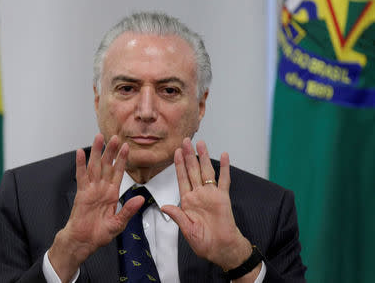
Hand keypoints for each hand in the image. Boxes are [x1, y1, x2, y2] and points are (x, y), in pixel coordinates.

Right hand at [48, 134, 143, 282]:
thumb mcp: (119, 223)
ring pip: (94, 166)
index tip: (127, 147)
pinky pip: (81, 176)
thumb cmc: (100, 233)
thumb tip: (140, 199)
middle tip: (115, 137)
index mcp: (112, 193)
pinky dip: (80, 164)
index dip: (122, 159)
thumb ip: (128, 210)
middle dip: (111, 150)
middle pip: (107, 165)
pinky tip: (80, 153)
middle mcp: (102, 188)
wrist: (84, 242)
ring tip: (99, 138)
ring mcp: (91, 189)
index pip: (118, 172)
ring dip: (97, 152)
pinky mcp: (81, 193)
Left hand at [161, 138, 257, 277]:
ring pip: (207, 171)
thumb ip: (177, 216)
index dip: (179, 165)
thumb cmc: (204, 242)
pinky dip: (225, 168)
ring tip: (201, 143)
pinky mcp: (223, 198)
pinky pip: (224, 180)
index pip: (182, 178)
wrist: (221, 249)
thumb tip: (164, 206)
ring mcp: (211, 195)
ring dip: (204, 157)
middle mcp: (199, 195)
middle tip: (186, 140)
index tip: (176, 152)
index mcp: (188, 201)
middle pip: (193, 170)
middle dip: (189, 155)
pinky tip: (224, 156)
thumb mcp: (187, 230)